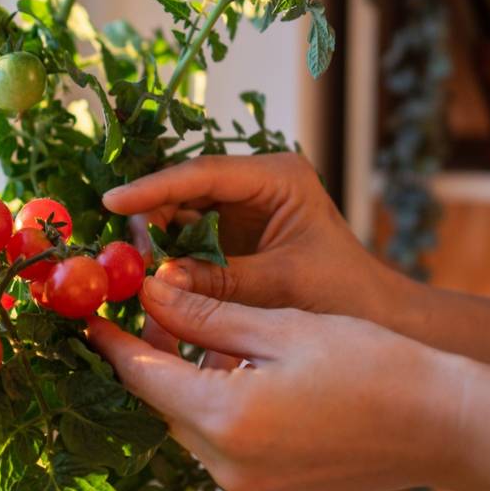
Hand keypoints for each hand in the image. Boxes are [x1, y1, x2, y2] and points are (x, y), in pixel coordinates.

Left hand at [85, 275, 462, 490]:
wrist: (445, 426)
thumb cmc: (373, 364)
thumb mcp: (281, 325)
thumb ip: (206, 313)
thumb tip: (148, 292)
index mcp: (225, 419)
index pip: (143, 377)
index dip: (112, 342)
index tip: (89, 316)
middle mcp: (229, 468)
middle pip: (167, 405)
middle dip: (157, 358)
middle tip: (158, 309)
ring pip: (196, 429)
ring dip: (193, 386)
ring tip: (212, 336)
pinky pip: (229, 452)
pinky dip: (227, 414)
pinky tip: (249, 379)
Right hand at [105, 153, 398, 319]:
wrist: (376, 317)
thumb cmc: (343, 294)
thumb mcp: (280, 286)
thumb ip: (219, 283)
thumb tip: (155, 282)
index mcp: (277, 177)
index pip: (203, 173)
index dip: (154, 188)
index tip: (113, 202)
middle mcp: (255, 183)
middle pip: (184, 190)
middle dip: (149, 219)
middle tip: (119, 256)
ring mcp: (242, 207)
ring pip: (179, 214)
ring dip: (155, 242)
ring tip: (131, 273)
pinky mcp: (232, 235)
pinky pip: (187, 239)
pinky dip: (169, 259)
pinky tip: (150, 281)